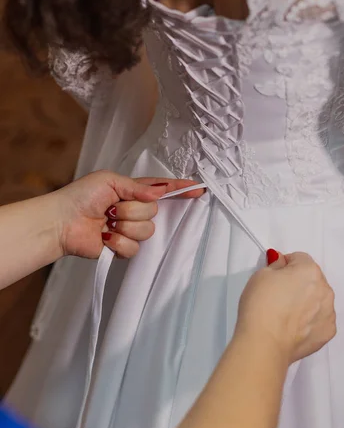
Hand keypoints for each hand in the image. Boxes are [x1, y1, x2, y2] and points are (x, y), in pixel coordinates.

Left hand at [55, 171, 203, 258]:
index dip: (180, 189)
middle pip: (155, 211)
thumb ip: (137, 187)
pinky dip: (117, 242)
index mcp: (133, 190)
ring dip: (124, 225)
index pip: (162, 188)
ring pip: (147, 230)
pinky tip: (105, 237)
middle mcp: (134, 210)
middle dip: (133, 209)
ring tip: (107, 222)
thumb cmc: (80, 197)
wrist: (61, 223)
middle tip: (112, 208)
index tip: (198, 188)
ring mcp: (129, 229)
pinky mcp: (123, 248)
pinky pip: (134, 248)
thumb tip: (159, 193)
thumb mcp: (108, 180)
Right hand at [237, 251, 335, 364]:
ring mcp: (329, 312)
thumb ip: (276, 265)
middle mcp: (325, 289)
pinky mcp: (328, 332)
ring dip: (307, 302)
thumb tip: (283, 264)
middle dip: (299, 283)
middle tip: (279, 296)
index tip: (274, 278)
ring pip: (318, 299)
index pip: (299, 259)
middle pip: (312, 279)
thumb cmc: (260, 305)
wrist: (265, 343)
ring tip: (286, 315)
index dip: (285, 266)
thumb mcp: (260, 275)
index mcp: (310, 270)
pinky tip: (293, 327)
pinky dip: (310, 321)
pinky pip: (320, 319)